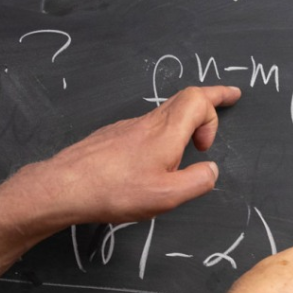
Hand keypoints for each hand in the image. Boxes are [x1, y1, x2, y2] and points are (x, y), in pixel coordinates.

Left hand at [12, 85, 240, 225]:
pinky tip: (158, 156)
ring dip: (186, 120)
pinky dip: (165, 131)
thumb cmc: (114, 191)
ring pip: (165, 112)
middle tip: (227, 98)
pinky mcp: (113, 136)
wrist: (64, 187)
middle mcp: (148, 122)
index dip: (218, 102)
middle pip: (184, 97)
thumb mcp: (167, 195)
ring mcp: (128, 126)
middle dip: (209, 99)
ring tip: (195, 140)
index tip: (225, 115)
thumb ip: (197, 181)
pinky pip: (148, 125)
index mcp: (166, 132)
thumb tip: (210, 170)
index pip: (199, 99)